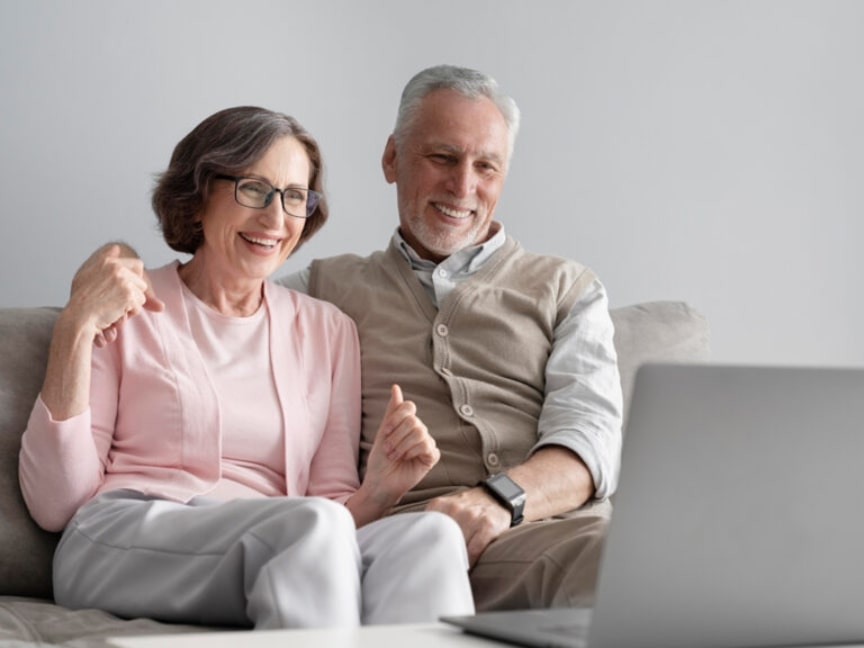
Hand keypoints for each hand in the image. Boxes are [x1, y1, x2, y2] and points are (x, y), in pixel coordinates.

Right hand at [67, 244, 163, 344]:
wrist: (78, 317)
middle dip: (134, 294)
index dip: (135, 280)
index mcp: (108, 262)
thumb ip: (104, 259)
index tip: (123, 289)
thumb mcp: (88, 274)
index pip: (138, 265)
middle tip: (117, 301)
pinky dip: (130, 313)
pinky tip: (115, 313)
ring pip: (142, 296)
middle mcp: (116, 268)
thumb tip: (117, 247)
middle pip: (143, 282)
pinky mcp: (128, 294)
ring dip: (131, 305)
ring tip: (114, 307)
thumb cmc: (81, 299)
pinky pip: (139, 306)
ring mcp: (123, 281)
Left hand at [363, 384, 440, 505]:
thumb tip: (396, 387)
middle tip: (388, 449)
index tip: (385, 431)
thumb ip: (392, 411)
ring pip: (420, 432)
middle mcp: (419, 431)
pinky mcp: (431, 457)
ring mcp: (426, 443)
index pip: (409, 407)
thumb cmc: (380, 460)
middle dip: (396, 436)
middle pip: (413, 421)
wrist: (380, 482)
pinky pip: (427, 446)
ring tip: (394, 456)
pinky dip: (413, 451)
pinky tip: (407, 459)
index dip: (396, 417)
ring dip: (402, 445)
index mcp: (407, 423)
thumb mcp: (383, 433)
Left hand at [425, 487, 511, 566]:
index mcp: (438, 505)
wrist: (496, 495)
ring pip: (456, 548)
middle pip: (440, 542)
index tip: (422, 562)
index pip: (425, 533)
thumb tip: (414, 548)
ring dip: (455, 561)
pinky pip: (473, 552)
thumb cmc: (467, 508)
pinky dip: (469, 563)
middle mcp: (454, 509)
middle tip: (436, 570)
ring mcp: (471, 516)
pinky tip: (467, 566)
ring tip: (453, 568)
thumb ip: (431, 523)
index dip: (424, 550)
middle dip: (439, 557)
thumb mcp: (444, 508)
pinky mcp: (487, 525)